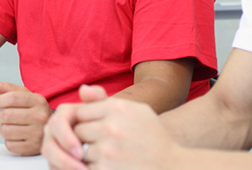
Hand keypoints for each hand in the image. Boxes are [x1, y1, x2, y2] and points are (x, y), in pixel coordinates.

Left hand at [0, 80, 50, 155]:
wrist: (54, 130)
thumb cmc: (35, 111)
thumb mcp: (25, 96)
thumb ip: (7, 89)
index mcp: (38, 100)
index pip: (12, 98)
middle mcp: (40, 116)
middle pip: (6, 115)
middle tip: (1, 116)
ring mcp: (37, 134)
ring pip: (5, 131)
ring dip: (2, 128)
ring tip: (10, 126)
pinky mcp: (32, 148)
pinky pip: (9, 145)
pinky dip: (8, 141)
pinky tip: (16, 136)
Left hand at [44, 84, 183, 169]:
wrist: (172, 165)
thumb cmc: (153, 137)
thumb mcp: (136, 111)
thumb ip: (106, 100)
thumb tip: (81, 89)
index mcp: (117, 107)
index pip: (81, 112)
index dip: (85, 124)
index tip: (94, 131)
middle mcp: (111, 126)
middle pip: (78, 132)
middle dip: (86, 140)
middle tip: (102, 146)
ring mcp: (108, 150)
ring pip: (81, 151)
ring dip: (90, 156)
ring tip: (109, 157)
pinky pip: (87, 167)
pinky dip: (95, 167)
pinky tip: (111, 165)